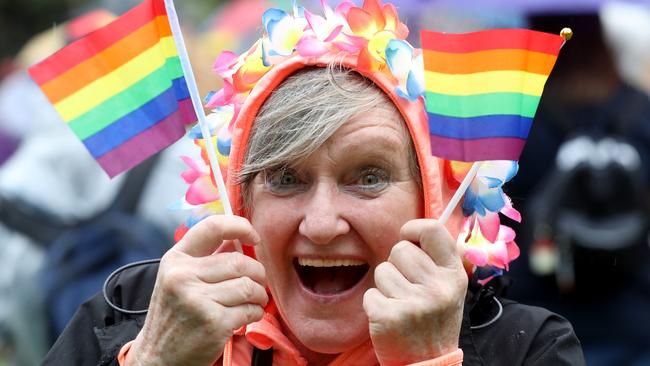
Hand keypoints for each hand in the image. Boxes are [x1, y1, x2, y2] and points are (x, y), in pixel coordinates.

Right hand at [127, 216, 267, 365]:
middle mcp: (182, 276)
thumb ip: (205, 257)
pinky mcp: (213, 323)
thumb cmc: (175, 315)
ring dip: (259, 295)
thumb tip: (238, 238)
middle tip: (257, 283)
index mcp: (175, 260)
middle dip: (257, 273)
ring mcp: (197, 300)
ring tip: (254, 301)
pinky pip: (250, 310)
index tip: (254, 237)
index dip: (240, 226)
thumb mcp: (178, 279)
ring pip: (249, 286)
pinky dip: (255, 313)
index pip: (213, 227)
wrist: (158, 358)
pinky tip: (247, 317)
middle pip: (240, 261)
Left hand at [363, 219, 467, 364]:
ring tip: (400, 304)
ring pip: (382, 270)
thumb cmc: (433, 321)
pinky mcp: (391, 317)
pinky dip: (375, 306)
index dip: (413, 229)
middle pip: (399, 249)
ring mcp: (415, 303)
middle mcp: (438, 288)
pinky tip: (390, 318)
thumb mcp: (450, 289)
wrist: (428, 364)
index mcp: (454, 275)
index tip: (408, 238)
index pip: (432, 229)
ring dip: (385, 287)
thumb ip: (440, 260)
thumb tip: (421, 228)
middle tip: (407, 289)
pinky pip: (370, 294)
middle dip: (397, 266)